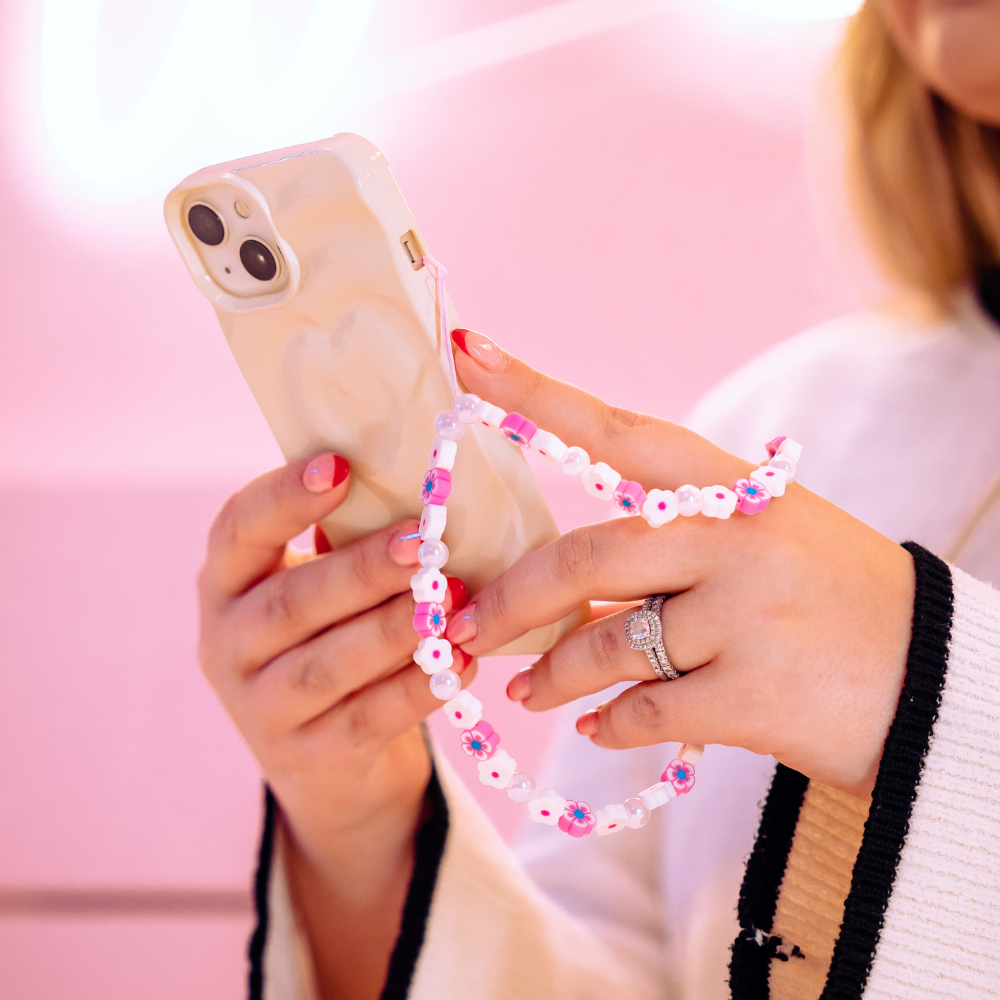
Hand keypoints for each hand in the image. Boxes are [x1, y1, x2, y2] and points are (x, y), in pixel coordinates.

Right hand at [198, 453, 473, 998]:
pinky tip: (464, 661)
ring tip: (451, 597)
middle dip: (361, 569)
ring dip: (393, 628)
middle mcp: (226, 644)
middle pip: (291, 603)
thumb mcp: (321, 588)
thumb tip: (420, 483)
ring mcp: (259, 709)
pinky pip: (367, 719)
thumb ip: (348, 541)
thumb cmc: (333, 638)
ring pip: (327, 665)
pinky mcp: (307, 757)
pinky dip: (418, 689)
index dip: (284, 497)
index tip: (340, 466)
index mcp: (226, 583)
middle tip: (423, 542)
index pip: (238, 530)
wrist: (326, 761)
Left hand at [446, 329, 914, 797]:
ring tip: (528, 691)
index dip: (535, 391)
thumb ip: (670, 545)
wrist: (934, 684)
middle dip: (510, 601)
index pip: (617, 430)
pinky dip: (605, 724)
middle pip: (585, 557)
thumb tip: (558, 587)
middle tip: (461, 628)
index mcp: (733, 489)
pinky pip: (642, 712)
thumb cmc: (829, 601)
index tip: (465, 352)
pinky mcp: (753, 697)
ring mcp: (746, 617)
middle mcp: (736, 540)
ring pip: (604, 644)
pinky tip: (595, 725)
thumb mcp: (764, 539)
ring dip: (552, 674)